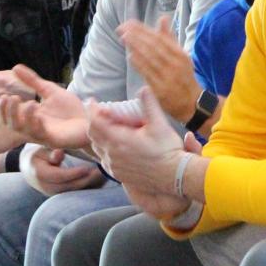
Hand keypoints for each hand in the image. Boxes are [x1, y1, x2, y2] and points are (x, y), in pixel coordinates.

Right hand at [0, 65, 90, 150]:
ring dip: (24, 117)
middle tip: (12, 99)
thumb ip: (33, 81)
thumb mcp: (49, 90)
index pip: (10, 117)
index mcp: (31, 118)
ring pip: (25, 131)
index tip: (3, 96)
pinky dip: (37, 124)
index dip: (4, 109)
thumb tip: (16, 67)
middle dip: (9, 113)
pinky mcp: (54, 140)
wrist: (90, 120)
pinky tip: (39, 114)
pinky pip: (41, 134)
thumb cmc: (70, 109)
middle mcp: (33, 128)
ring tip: (31, 103)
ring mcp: (43, 135)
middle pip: (13, 125)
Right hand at [25, 147, 103, 195]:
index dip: (74, 173)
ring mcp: (54, 194)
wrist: (30, 169)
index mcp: (40, 174)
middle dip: (85, 180)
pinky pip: (75, 192)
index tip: (87, 168)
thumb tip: (59, 154)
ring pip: (73, 191)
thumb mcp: (41, 150)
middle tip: (100, 171)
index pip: (59, 176)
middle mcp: (46, 187)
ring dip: (88, 184)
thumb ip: (51, 152)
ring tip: (102, 174)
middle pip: (69, 186)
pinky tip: (99, 179)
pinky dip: (87, 186)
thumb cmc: (38, 155)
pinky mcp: (61, 195)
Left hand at [87, 87, 189, 219]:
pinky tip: (114, 145)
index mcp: (119, 140)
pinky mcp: (118, 174)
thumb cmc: (167, 150)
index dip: (92, 109)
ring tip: (106, 126)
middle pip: (92, 134)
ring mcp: (114, 166)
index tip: (92, 101)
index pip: (95, 122)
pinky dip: (104, 148)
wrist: (174, 177)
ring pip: (97, 147)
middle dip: (93, 120)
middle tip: (99, 111)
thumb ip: (149, 105)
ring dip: (98, 135)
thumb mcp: (160, 124)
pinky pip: (104, 159)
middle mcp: (112, 154)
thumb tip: (143, 88)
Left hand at [119, 15, 202, 121]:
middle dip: (137, 36)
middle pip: (153, 46)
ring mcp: (168, 77)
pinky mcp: (161, 89)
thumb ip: (169, 38)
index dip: (143, 29)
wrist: (191, 102)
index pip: (159, 38)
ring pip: (150, 58)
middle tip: (123, 28)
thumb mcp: (180, 55)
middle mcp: (175, 64)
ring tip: (124, 38)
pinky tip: (130, 56)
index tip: (130, 23)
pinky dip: (139, 64)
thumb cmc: (183, 76)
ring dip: (136, 47)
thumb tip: (163, 18)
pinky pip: (148, 73)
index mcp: (180, 54)